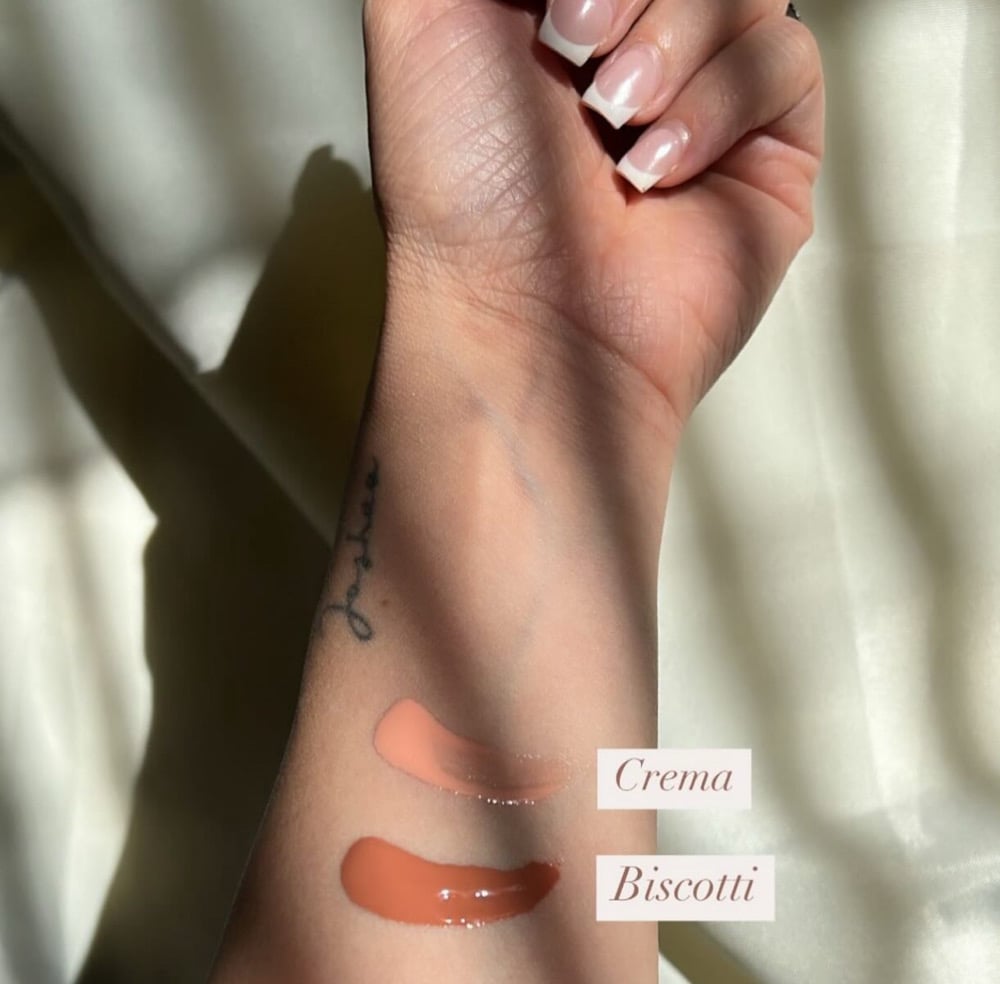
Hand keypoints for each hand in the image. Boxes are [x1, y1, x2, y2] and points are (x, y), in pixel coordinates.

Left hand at [363, 0, 822, 422]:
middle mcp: (635, 42)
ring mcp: (705, 94)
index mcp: (558, 7)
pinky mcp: (765, 150)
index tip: (553, 0)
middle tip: (569, 43)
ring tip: (609, 118)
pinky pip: (785, 62)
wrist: (516, 317)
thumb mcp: (423, 14)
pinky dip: (716, 104)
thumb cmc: (459, 188)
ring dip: (669, 39)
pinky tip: (655, 168)